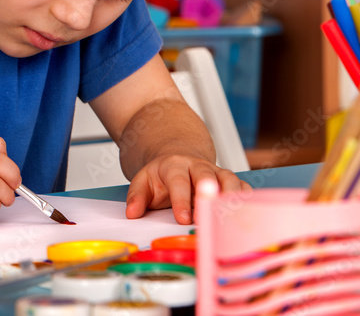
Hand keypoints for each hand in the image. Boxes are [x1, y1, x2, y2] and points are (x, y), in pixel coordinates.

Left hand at [125, 153, 249, 223]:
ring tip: (231, 220)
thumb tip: (132, 213)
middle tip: (211, 219)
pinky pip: (243, 188)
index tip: (183, 219)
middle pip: (208, 177)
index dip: (182, 200)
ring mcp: (216, 172)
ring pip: (230, 180)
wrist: (178, 159)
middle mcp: (198, 167)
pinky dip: (247, 201)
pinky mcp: (230, 181)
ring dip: (232, 199)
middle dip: (210, 197)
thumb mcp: (143, 181)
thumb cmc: (162, 176)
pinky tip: (246, 216)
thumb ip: (136, 196)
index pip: (178, 181)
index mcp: (174, 165)